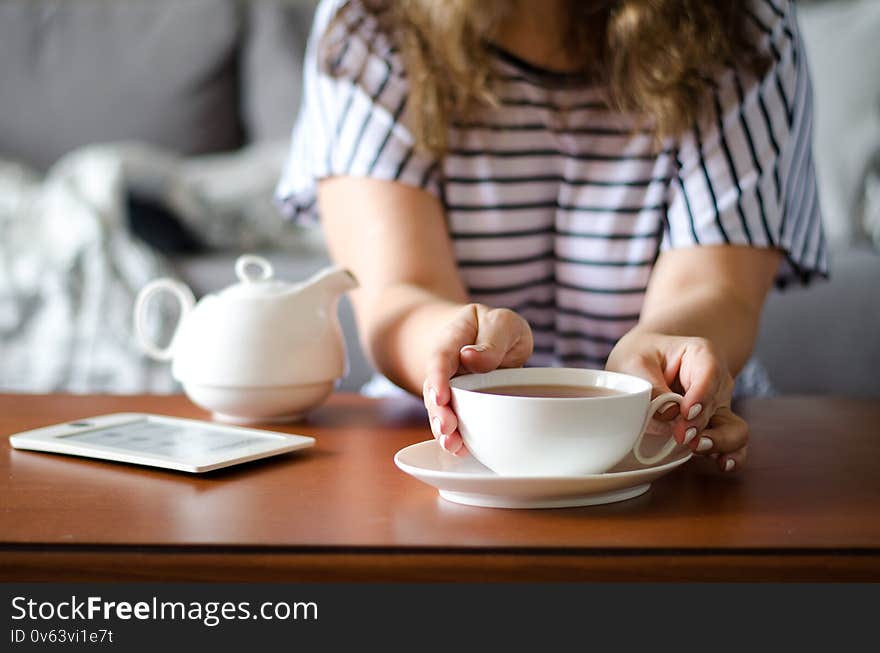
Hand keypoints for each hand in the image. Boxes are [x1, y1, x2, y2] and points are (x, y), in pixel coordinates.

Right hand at [422, 304, 532, 454]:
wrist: (488, 338)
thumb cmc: (497, 330)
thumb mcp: (503, 323)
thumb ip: (491, 339)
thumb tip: (471, 358)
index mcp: (453, 339)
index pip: (440, 357)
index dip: (438, 378)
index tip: (441, 396)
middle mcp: (445, 367)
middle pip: (434, 389)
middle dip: (438, 411)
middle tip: (447, 428)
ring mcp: (449, 388)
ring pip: (440, 410)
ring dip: (444, 429)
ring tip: (452, 445)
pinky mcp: (459, 406)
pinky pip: (453, 422)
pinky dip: (456, 437)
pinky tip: (461, 451)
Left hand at [606, 330, 746, 471]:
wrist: (645, 362)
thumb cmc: (642, 356)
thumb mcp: (636, 362)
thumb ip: (651, 387)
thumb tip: (667, 415)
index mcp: (702, 355)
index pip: (710, 373)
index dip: (701, 395)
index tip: (686, 412)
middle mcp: (717, 382)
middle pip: (718, 405)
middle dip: (701, 423)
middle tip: (682, 436)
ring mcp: (718, 407)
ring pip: (735, 428)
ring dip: (720, 442)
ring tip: (697, 448)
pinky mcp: (715, 428)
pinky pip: (733, 445)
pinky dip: (731, 455)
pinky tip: (722, 464)